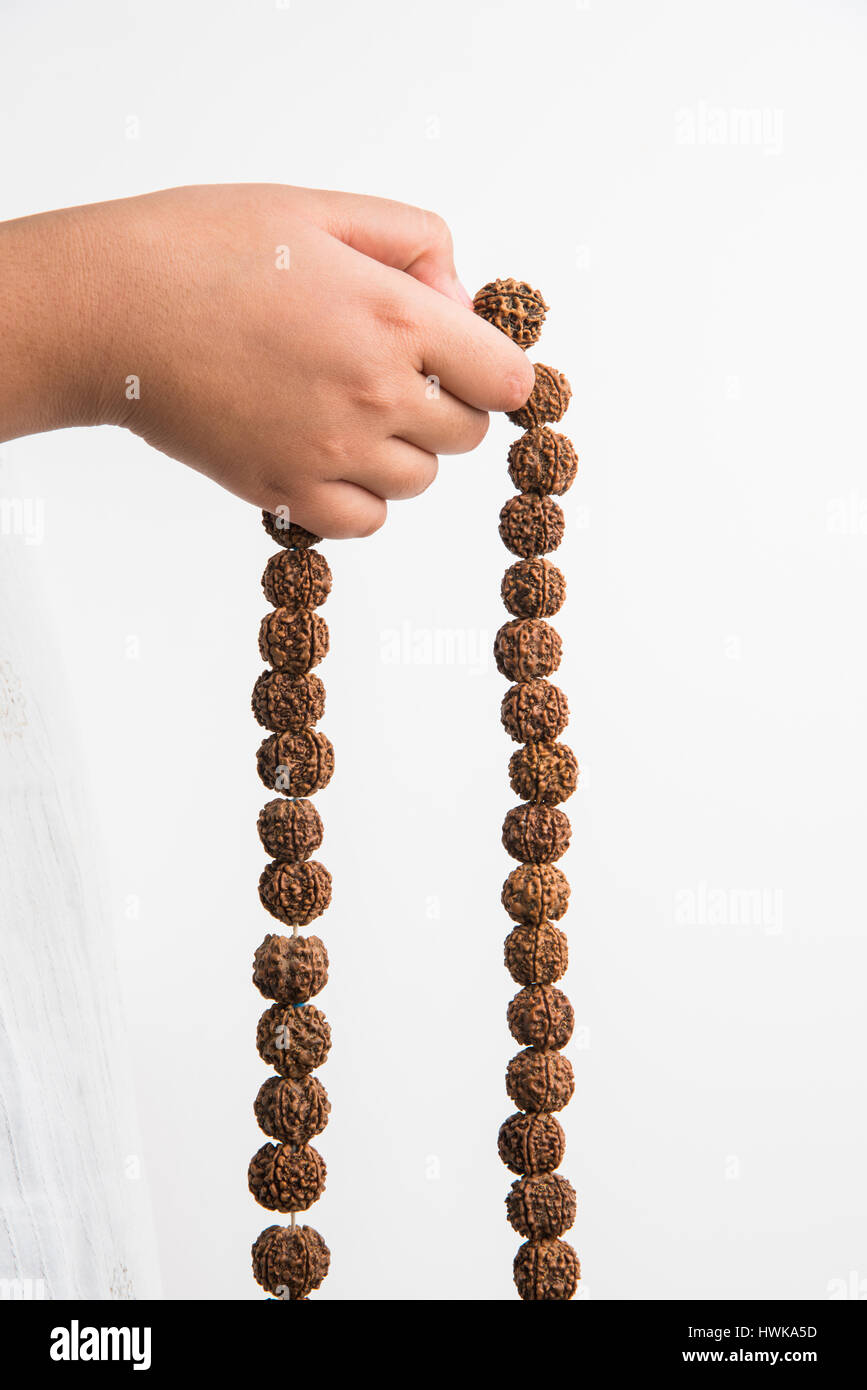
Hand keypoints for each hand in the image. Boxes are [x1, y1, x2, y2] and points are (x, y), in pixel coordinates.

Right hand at [0, 185, 534, 536]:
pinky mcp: (286, 491)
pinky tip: (327, 453)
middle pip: (467, 433)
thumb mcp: (324, 212)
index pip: (508, 378)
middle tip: (391, 371)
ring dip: (401, 450)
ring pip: (417, 480)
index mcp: (397, 317)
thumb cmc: (208, 248)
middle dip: (446, 403)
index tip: (472, 362)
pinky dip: (359, 496)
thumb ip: (415, 246)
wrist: (114, 310)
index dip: (496, 369)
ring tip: (346, 408)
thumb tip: (462, 302)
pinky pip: (364, 521)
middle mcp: (376, 394)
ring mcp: (331, 451)